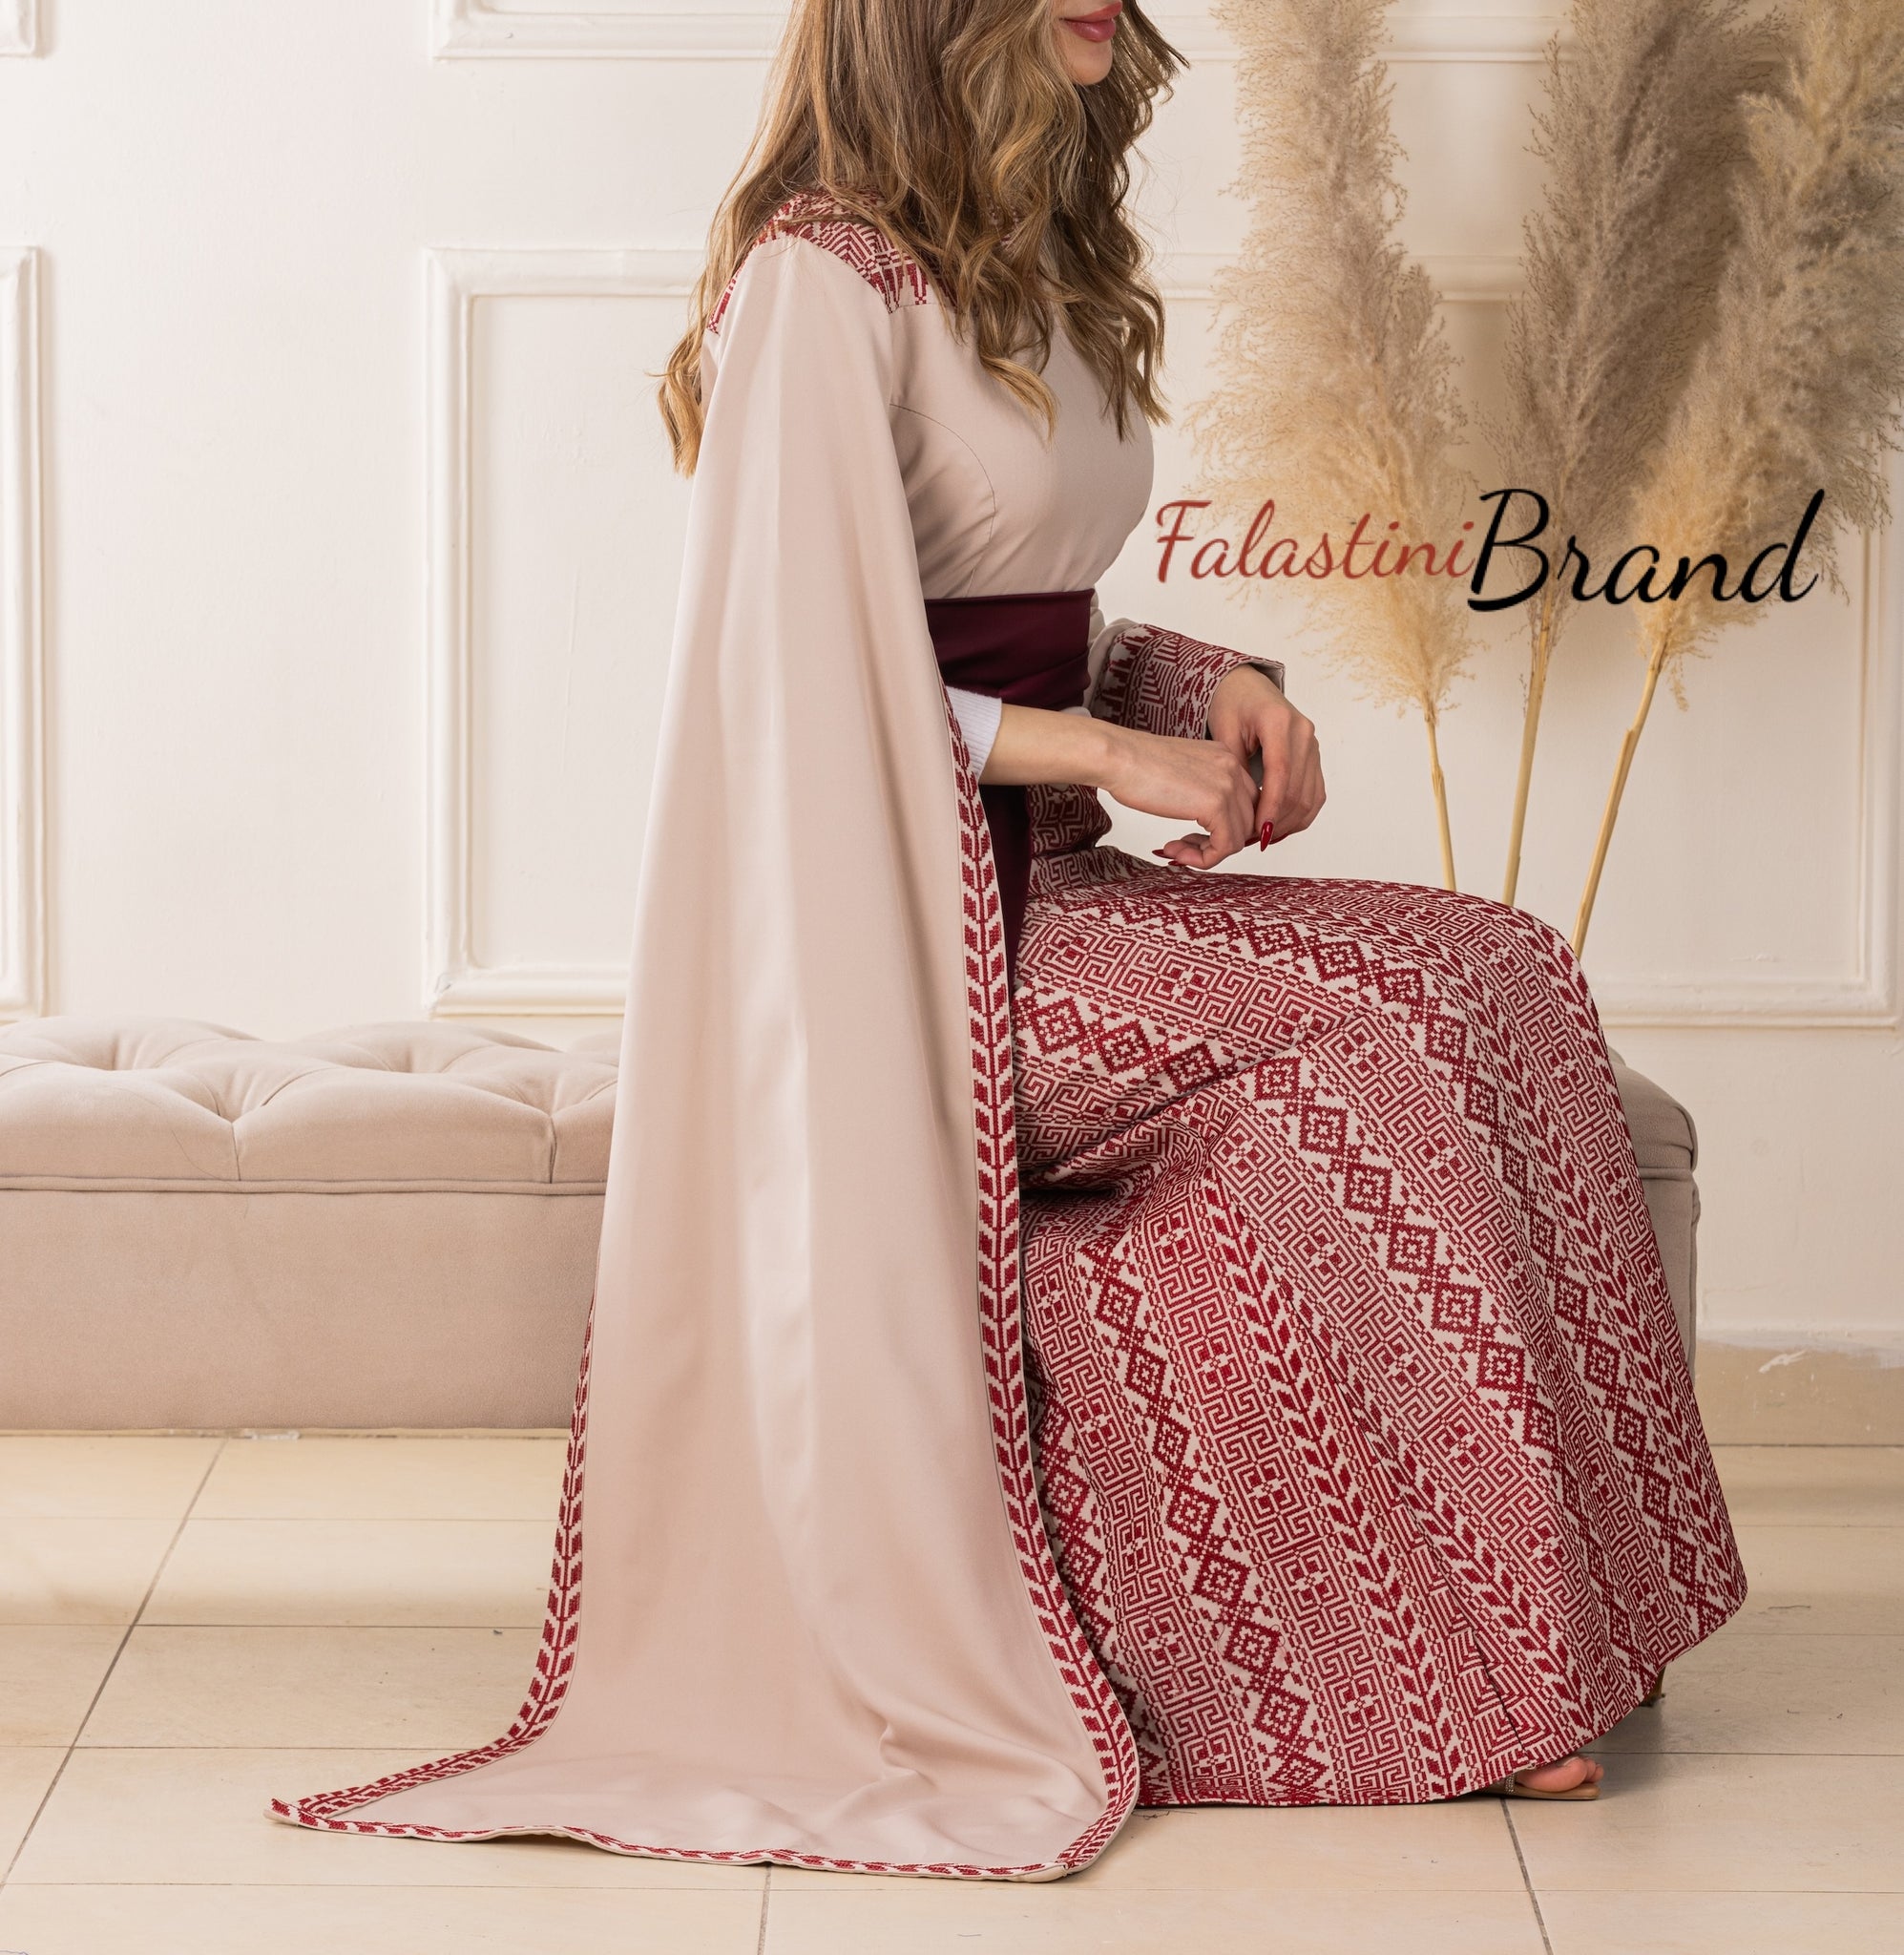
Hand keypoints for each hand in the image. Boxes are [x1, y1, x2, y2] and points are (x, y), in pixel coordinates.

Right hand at [1097, 725, 1260, 869]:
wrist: (1118, 757)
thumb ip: (1201, 791)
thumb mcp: (1182, 775)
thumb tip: (1209, 819)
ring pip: (1238, 836)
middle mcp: (1233, 767)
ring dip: (1206, 852)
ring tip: (1176, 850)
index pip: (1243, 802)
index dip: (1221, 826)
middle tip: (1184, 846)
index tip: (1193, 836)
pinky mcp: (1217, 806)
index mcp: (1225, 757)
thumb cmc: (1135, 765)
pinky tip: (1177, 852)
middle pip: (1245, 820)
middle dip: (1216, 840)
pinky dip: (1204, 858)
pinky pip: (1225, 846)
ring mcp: (1228, 785)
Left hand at [1208, 666, 1324, 848]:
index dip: (1271, 807)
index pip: (1281, 774)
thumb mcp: (1224, 733)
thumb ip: (1236, 769)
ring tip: (1264, 837)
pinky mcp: (1314, 756)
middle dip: (1278, 820)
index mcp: (1280, 722)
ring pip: (1311, 796)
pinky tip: (1279, 826)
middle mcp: (1304, 733)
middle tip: (1253, 840)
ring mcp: (1313, 745)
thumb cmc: (1231, 705)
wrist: (1247, 687)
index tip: (1256, 831)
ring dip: (1290, 822)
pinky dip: (1300, 814)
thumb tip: (1244, 810)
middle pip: (1299, 789)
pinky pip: (1315, 792)